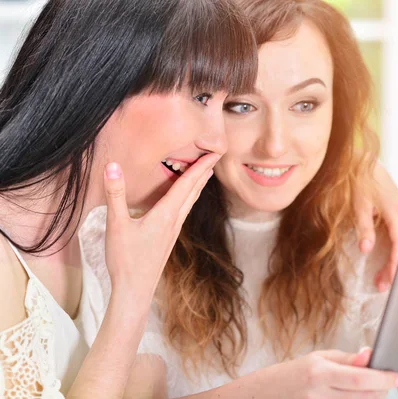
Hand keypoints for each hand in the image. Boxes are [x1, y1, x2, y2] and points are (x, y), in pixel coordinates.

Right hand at [102, 154, 220, 305]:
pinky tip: (183, 202)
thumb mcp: (116, 225)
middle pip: (193, 191)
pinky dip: (188, 199)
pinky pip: (182, 212)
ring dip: (198, 186)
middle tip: (215, 156)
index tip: (215, 152)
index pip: (187, 183)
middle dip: (204, 172)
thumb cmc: (126, 260)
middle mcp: (174, 221)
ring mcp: (173, 231)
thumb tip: (113, 166)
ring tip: (204, 174)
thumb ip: (115, 194)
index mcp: (166, 214)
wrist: (135, 291)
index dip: (201, 166)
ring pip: (190, 203)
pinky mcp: (168, 239)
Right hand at [260, 349, 397, 398]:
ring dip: (372, 398)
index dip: (384, 378)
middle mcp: (318, 394)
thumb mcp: (318, 358)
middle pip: (364, 396)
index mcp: (319, 372)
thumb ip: (346, 360)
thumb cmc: (293, 373)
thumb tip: (371, 356)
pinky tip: (357, 396)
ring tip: (371, 388)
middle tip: (388, 380)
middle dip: (382, 389)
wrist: (264, 395)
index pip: (360, 377)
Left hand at [354, 161, 397, 291]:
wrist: (364, 161)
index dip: (394, 266)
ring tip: (382, 278)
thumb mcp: (359, 205)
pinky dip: (396, 250)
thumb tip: (366, 248)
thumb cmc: (361, 180)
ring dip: (394, 260)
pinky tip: (387, 260)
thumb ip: (364, 227)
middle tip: (382, 285)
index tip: (388, 281)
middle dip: (395, 269)